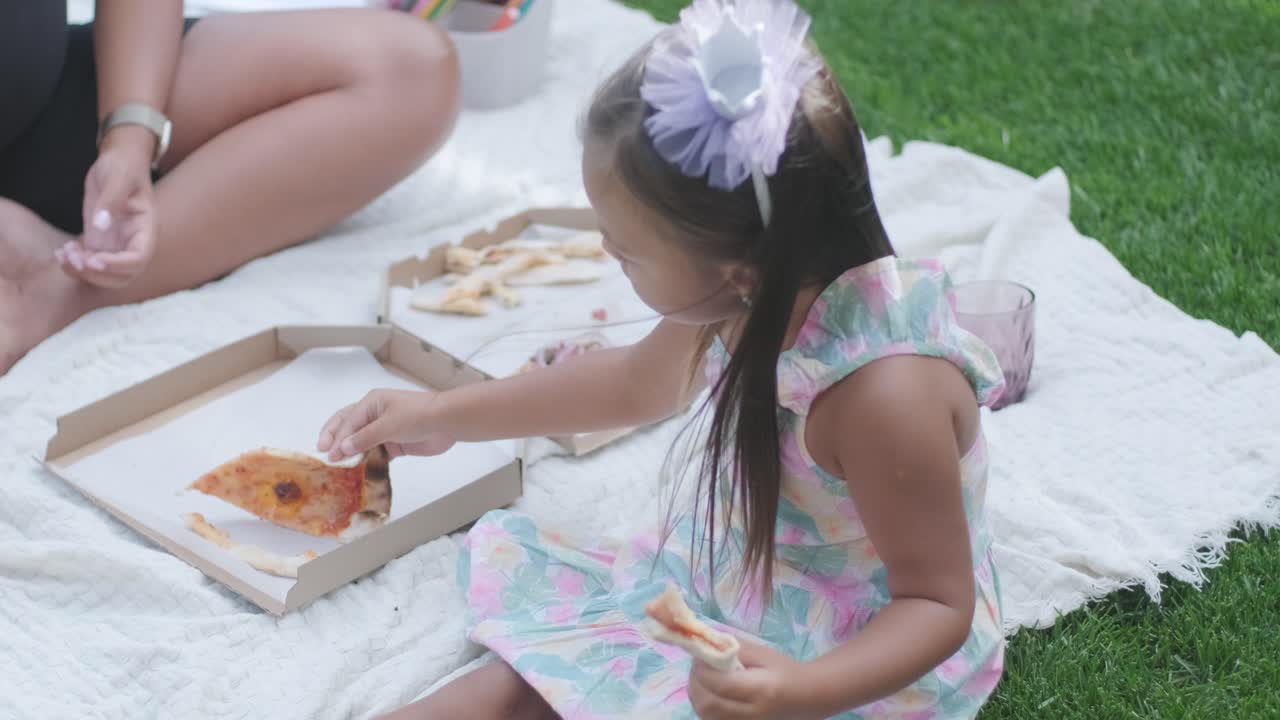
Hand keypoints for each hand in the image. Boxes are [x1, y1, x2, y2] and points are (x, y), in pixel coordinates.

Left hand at [57, 127, 157, 287]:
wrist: (118, 159)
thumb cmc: (123, 165)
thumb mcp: (119, 176)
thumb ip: (112, 200)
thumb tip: (101, 225)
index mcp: (146, 228)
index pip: (139, 258)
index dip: (118, 265)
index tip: (94, 259)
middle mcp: (134, 241)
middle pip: (123, 275)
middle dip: (98, 274)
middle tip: (75, 260)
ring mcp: (117, 243)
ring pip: (105, 274)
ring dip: (83, 272)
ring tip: (64, 255)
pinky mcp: (101, 241)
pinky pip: (90, 262)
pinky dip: (75, 264)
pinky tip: (61, 252)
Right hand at [317, 389, 455, 461]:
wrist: (446, 423)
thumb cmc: (417, 416)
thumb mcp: (387, 425)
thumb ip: (364, 438)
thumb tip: (341, 449)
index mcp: (371, 403)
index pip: (347, 421)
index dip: (336, 438)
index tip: (329, 455)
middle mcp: (375, 415)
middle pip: (349, 428)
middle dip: (336, 441)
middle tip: (325, 457)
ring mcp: (385, 430)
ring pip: (362, 442)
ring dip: (351, 453)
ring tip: (338, 467)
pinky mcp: (395, 444)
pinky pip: (376, 454)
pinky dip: (367, 462)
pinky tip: (358, 472)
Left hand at [688, 640, 810, 719]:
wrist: (805, 697)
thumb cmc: (784, 670)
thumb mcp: (762, 653)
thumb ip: (734, 648)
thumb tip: (707, 644)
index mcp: (760, 690)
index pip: (721, 684)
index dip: (703, 670)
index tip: (699, 654)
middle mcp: (752, 713)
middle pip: (709, 705)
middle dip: (696, 683)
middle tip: (697, 665)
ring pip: (707, 716)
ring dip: (697, 695)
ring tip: (701, 678)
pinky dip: (703, 706)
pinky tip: (708, 692)